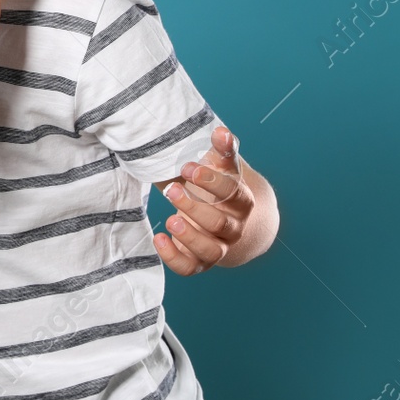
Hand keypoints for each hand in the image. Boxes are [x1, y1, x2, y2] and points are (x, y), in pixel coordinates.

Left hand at [153, 126, 251, 275]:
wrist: (230, 221)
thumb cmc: (220, 188)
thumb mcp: (222, 168)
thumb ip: (222, 151)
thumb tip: (221, 132)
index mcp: (240, 202)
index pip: (233, 194)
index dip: (211, 181)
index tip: (187, 167)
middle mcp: (233, 228)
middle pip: (220, 223)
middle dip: (194, 207)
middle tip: (170, 189)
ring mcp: (217, 246)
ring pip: (210, 250)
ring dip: (189, 236)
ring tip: (168, 219)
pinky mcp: (199, 260)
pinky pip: (190, 267)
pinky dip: (174, 257)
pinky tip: (158, 238)